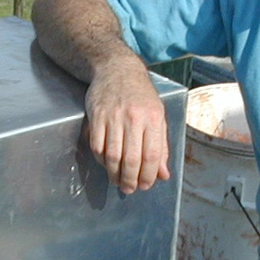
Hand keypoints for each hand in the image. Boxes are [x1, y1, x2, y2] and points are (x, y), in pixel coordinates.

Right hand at [85, 59, 170, 192]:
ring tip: (117, 181)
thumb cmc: (141, 96)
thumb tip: (163, 175)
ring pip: (113, 155)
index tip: (145, 186)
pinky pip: (97, 145)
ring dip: (114, 174)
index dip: (148, 176)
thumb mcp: (157, 117)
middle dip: (130, 180)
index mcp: (153, 118)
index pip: (152, 155)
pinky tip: (106, 164)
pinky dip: (101, 160)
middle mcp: (134, 118)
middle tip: (129, 189)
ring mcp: (113, 117)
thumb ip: (161, 147)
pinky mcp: (96, 116)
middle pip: (131, 159)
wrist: (117, 70)